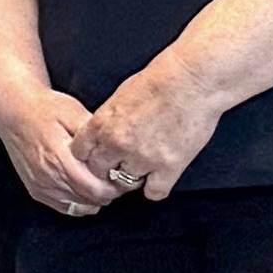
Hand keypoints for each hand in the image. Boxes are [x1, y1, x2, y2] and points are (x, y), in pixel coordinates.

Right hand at [0, 78, 121, 217]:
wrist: (13, 111)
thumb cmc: (43, 109)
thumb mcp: (74, 113)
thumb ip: (95, 135)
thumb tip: (115, 151)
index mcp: (60, 159)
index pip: (97, 189)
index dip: (117, 186)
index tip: (126, 175)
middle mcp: (49, 177)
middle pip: (92, 200)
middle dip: (110, 191)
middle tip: (119, 177)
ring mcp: (41, 186)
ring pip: (80, 207)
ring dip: (95, 197)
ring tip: (102, 181)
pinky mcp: (36, 189)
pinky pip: (65, 208)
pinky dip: (79, 202)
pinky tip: (84, 188)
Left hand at [79, 63, 221, 201]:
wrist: (192, 80)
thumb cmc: (160, 80)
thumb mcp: (120, 96)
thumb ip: (108, 119)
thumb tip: (103, 132)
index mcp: (102, 124)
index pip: (79, 153)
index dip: (90, 155)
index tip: (100, 155)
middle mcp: (117, 144)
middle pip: (98, 172)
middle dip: (108, 170)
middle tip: (121, 165)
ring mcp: (142, 158)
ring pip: (125, 184)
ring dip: (133, 178)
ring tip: (145, 167)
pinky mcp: (169, 167)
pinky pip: (154, 193)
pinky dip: (156, 188)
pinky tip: (161, 177)